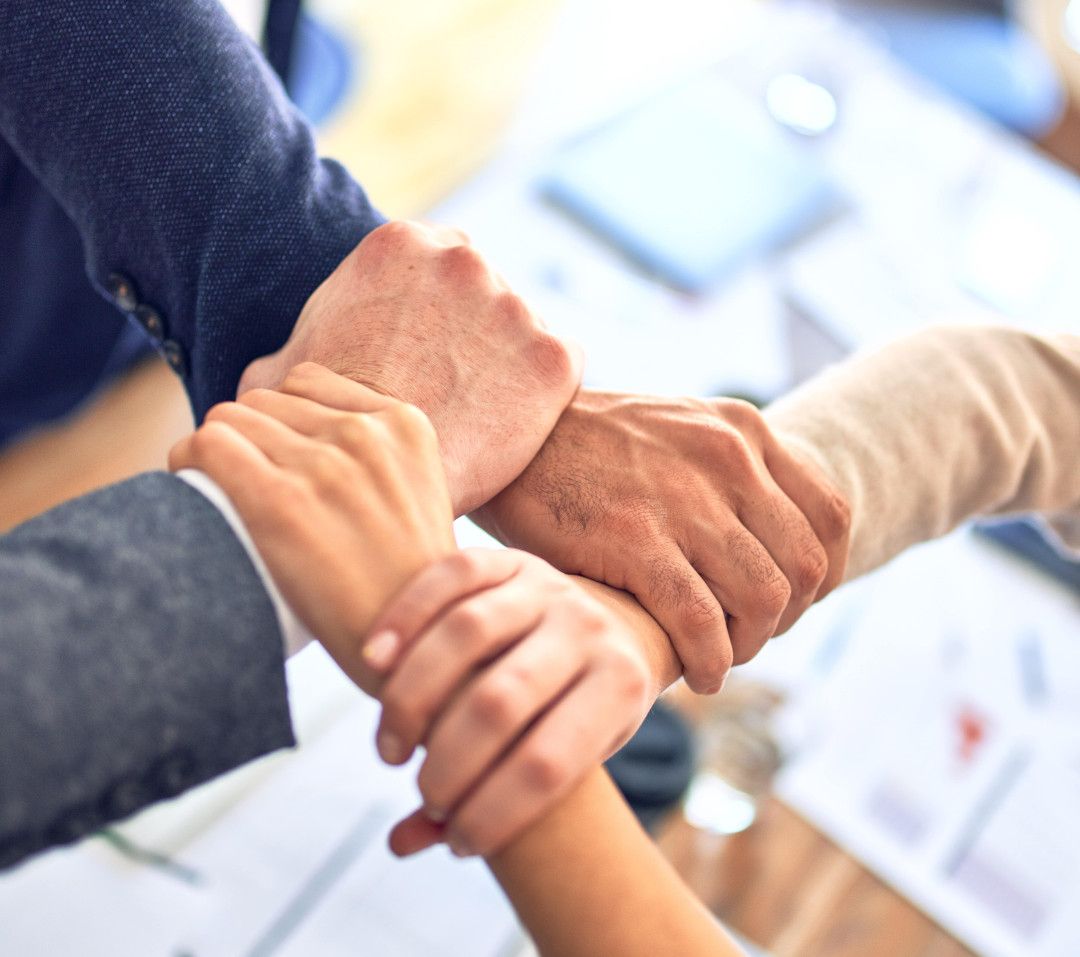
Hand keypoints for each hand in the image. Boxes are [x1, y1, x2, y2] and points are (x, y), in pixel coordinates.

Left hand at [169, 363, 455, 691]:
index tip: (279, 460)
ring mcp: (324, 465)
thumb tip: (301, 439)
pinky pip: (206, 446)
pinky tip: (195, 492)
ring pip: (229, 418)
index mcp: (406, 425)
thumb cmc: (408, 586)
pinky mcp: (280, 501)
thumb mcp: (420, 494)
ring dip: (217, 452)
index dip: (284, 421)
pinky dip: (187, 463)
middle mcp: (366, 434)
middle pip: (265, 401)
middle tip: (247, 487)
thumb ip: (376, 455)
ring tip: (222, 495)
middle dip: (249, 439)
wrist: (413, 649)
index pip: (309, 382)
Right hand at [238, 221, 583, 514]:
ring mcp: (515, 305)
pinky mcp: (554, 356)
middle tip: (451, 384)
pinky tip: (510, 424)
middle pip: (482, 289)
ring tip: (477, 412)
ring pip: (522, 328)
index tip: (423, 352)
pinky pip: (560, 368)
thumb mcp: (278, 376)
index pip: (433, 266)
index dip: (429, 314)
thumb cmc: (320, 429)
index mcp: (398, 244)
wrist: (374, 482)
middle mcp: (463, 258)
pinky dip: (544, 394)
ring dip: (508, 361)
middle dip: (471, 330)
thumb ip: (292, 350)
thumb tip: (273, 369)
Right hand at [362, 548, 654, 857]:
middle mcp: (590, 629)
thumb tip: (402, 843)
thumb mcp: (569, 758)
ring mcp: (549, 586)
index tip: (460, 841)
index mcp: (621, 686)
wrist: (614, 626)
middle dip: (449, 763)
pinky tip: (372, 662)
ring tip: (391, 749)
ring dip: (412, 698)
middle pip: (500, 701)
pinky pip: (450, 576)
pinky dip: (404, 617)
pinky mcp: (511, 558)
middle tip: (423, 791)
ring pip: (467, 633)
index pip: (549, 763)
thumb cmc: (580, 711)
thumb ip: (493, 799)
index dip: (495, 813)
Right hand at [472, 391, 850, 693]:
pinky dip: (710, 661)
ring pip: (763, 599)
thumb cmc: (589, 446)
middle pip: (804, 565)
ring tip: (720, 656)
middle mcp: (727, 458)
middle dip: (786, 618)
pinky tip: (694, 672)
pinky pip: (701, 622)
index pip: (830, 516)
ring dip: (749, 645)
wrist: (509, 432)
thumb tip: (769, 540)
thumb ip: (727, 471)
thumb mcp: (677, 430)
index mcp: (743, 431)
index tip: (791, 603)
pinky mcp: (634, 538)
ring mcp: (683, 498)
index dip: (824, 574)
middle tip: (747, 635)